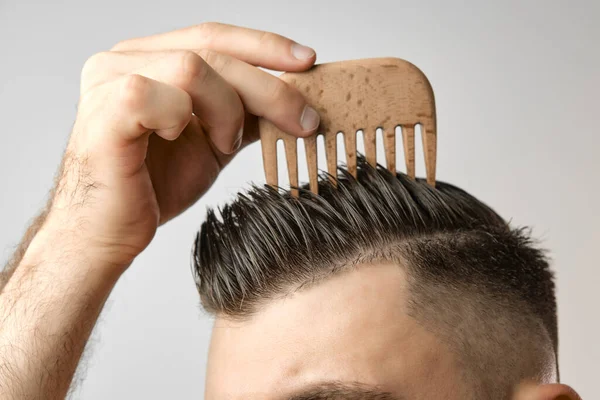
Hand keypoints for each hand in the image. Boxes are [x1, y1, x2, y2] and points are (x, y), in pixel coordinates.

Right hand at [45, 23, 318, 267]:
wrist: (109, 232)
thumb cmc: (155, 185)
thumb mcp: (216, 140)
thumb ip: (247, 111)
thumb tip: (295, 96)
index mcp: (150, 58)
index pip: (214, 36)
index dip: (264, 45)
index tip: (307, 62)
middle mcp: (126, 58)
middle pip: (212, 50)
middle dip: (268, 87)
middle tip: (303, 120)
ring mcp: (110, 79)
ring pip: (194, 68)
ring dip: (226, 110)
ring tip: (223, 143)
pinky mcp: (105, 110)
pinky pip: (160, 96)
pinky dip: (183, 119)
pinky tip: (178, 138)